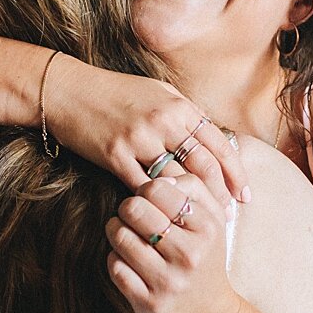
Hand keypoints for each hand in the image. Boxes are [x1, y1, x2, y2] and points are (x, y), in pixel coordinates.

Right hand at [44, 57, 248, 200]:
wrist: (69, 90)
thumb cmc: (114, 91)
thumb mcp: (157, 92)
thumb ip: (184, 114)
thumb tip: (209, 137)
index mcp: (179, 106)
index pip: (219, 144)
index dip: (236, 173)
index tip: (244, 194)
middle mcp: (164, 122)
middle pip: (204, 165)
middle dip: (221, 193)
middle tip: (229, 215)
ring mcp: (139, 139)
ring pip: (175, 179)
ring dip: (190, 203)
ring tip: (199, 221)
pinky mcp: (115, 156)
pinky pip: (142, 186)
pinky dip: (155, 202)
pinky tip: (163, 217)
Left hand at [104, 172, 241, 312]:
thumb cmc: (205, 261)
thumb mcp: (213, 225)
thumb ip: (195, 190)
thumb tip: (163, 166)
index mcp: (208, 228)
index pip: (159, 188)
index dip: (146, 189)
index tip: (149, 199)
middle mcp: (190, 254)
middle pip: (135, 208)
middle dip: (127, 209)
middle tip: (132, 216)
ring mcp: (168, 280)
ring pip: (120, 236)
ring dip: (116, 233)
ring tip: (125, 236)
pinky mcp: (148, 302)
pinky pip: (114, 266)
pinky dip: (115, 260)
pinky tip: (127, 261)